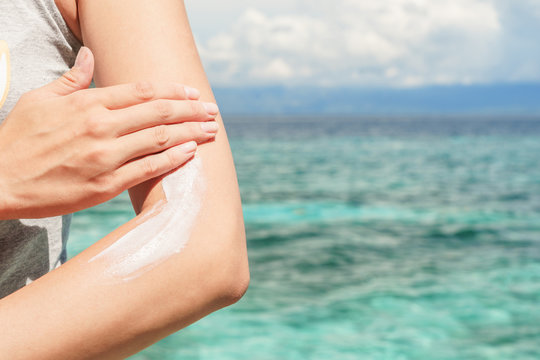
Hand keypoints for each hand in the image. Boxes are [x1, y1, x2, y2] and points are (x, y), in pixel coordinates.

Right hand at [0, 47, 218, 218]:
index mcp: (88, 104)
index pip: (142, 92)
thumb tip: (89, 55)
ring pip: (159, 140)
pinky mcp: (106, 185)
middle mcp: (101, 127)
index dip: (173, 91)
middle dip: (191, 111)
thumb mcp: (39, 99)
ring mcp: (105, 157)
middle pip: (159, 113)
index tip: (192, 93)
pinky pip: (148, 170)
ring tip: (211, 131)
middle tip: (212, 110)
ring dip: (191, 133)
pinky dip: (172, 160)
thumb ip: (71, 79)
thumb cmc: (17, 139)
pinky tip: (190, 153)